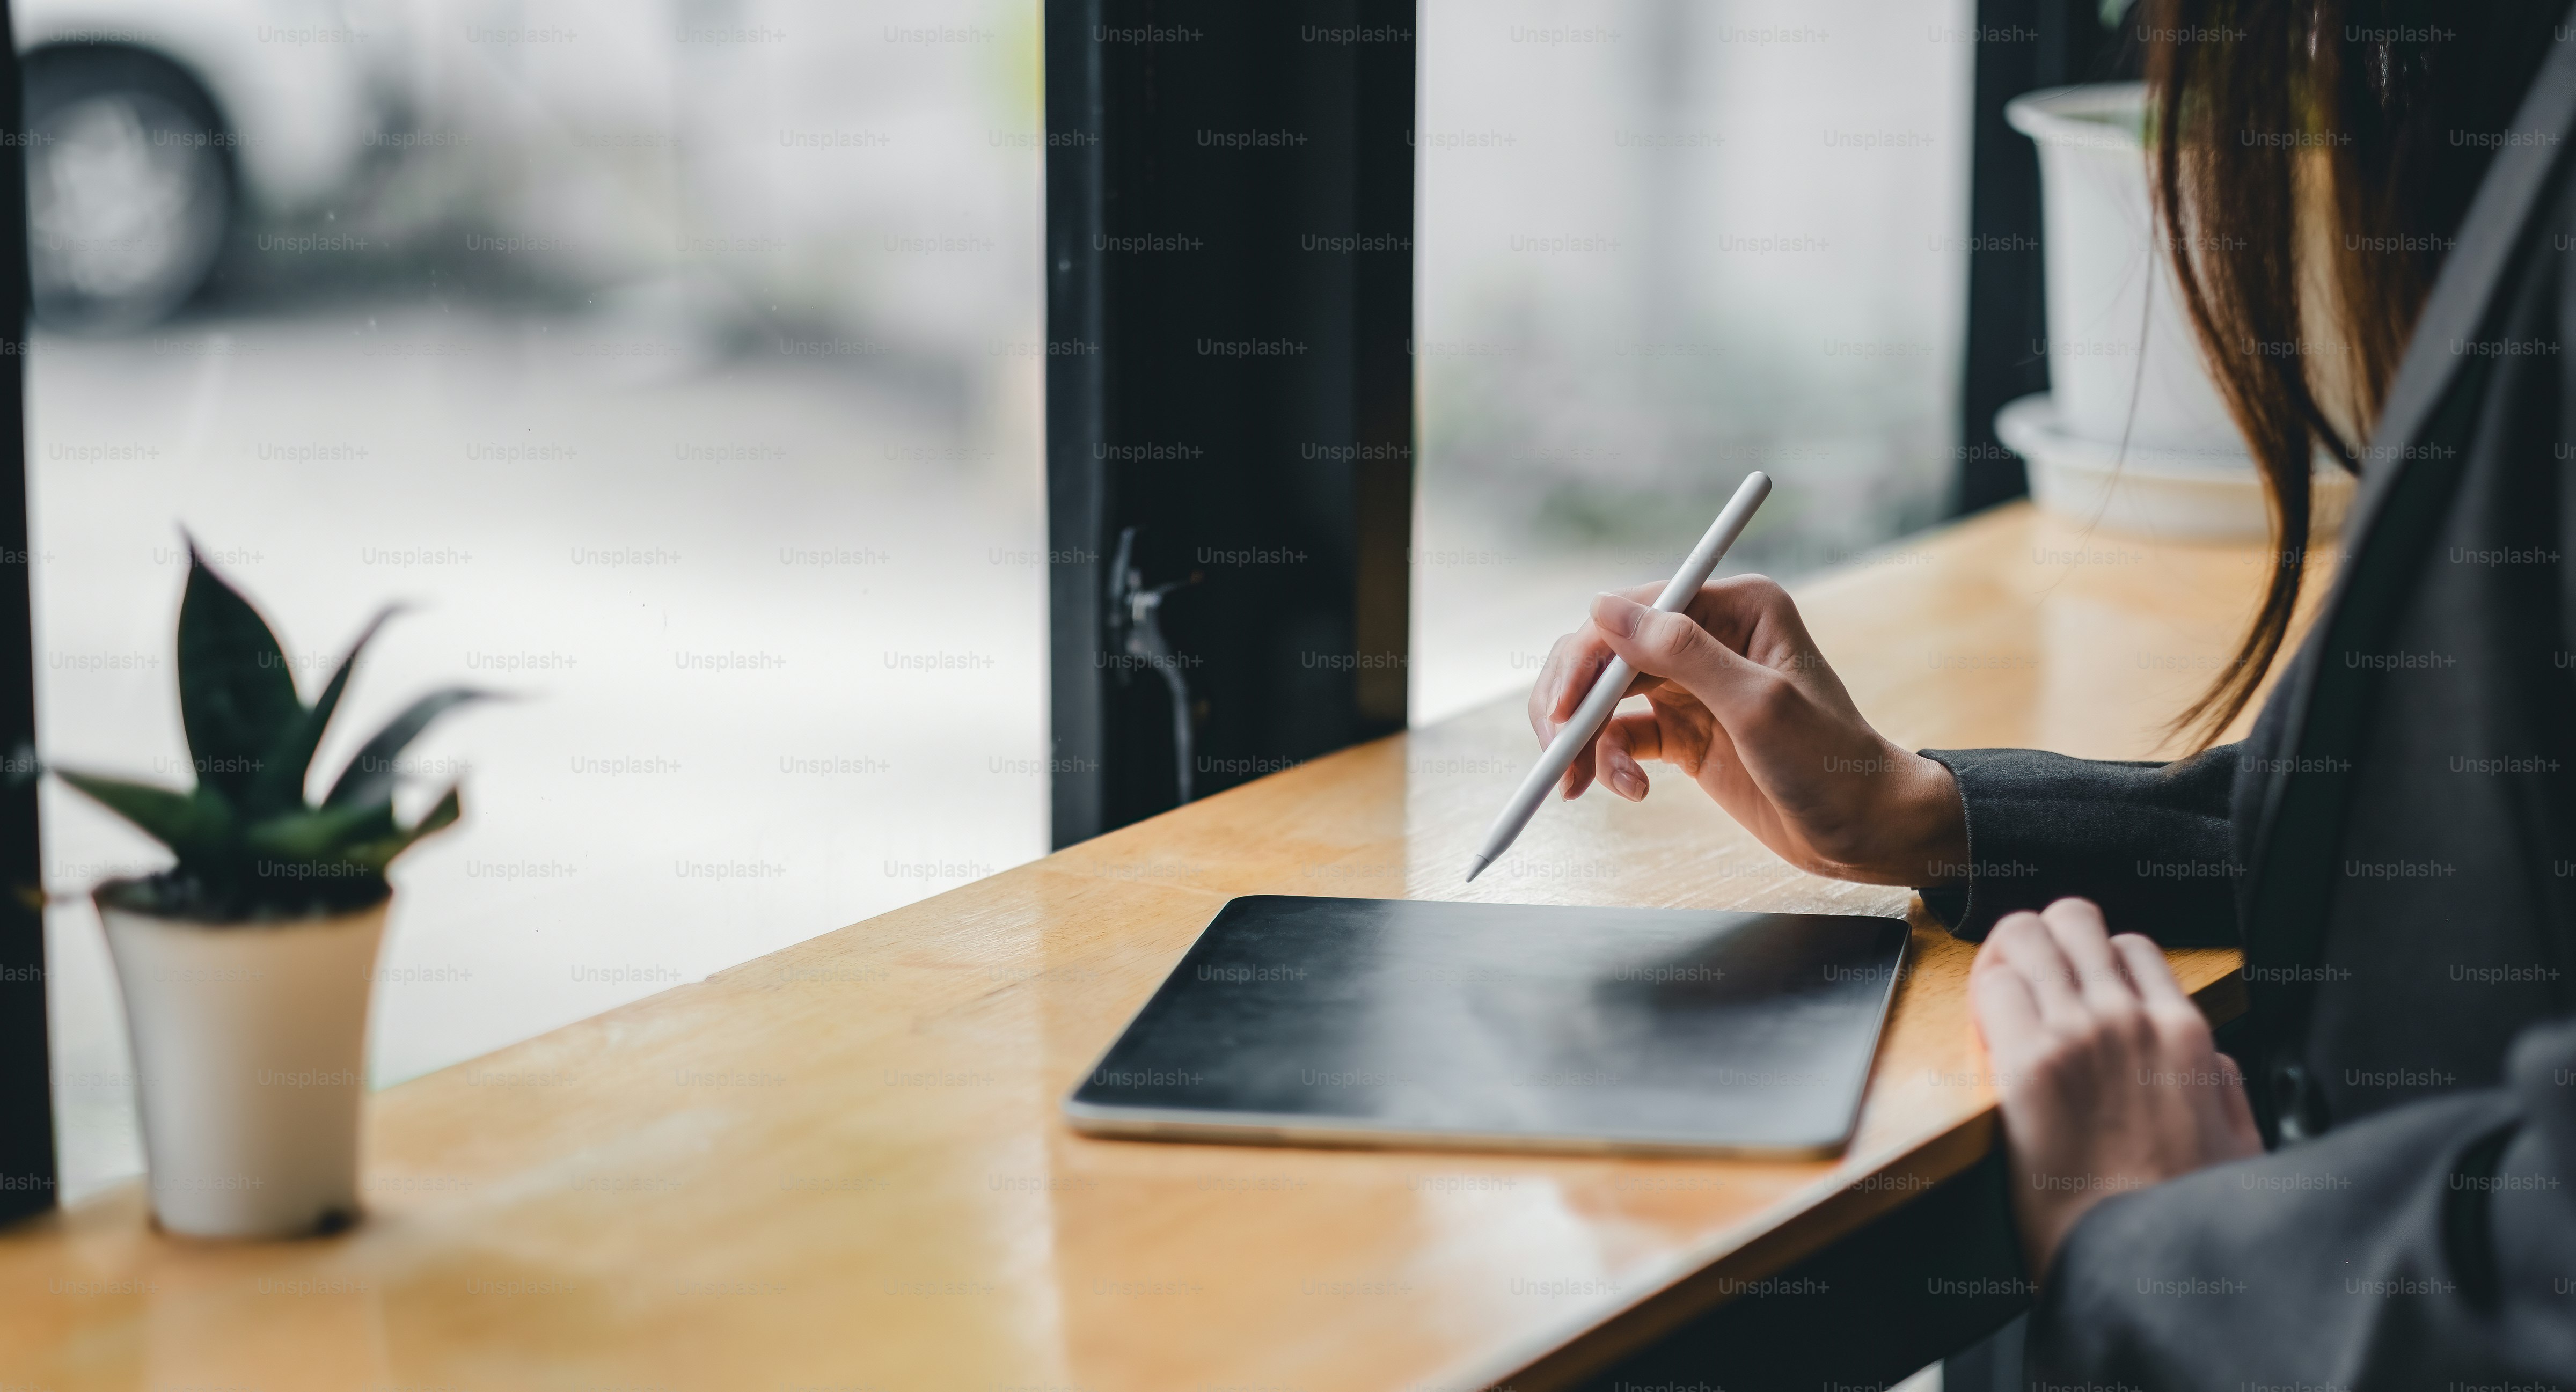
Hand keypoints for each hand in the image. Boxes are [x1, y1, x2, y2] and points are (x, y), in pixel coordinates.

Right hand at [1526, 576, 1966, 884]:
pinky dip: (1609, 764)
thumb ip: (1681, 653)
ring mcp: (1692, 685)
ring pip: (1604, 698)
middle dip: (1572, 704)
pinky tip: (1628, 792)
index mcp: (1736, 607)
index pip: (1635, 613)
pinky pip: (1622, 737)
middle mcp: (1709, 635)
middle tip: (1553, 753)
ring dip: (1582, 741)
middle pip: (1606, 653)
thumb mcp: (1758, 706)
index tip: (1561, 710)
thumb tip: (1601, 608)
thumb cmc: (1832, 764)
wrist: (1867, 832)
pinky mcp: (1683, 731)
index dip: (1588, 658)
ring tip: (1577, 787)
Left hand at [1969, 898, 2262, 1279]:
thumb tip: (2205, 1060)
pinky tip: (1980, 1024)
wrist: (2143, 1267)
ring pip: (2024, 934)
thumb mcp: (2238, 1144)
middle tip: (2024, 978)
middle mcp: (2130, 1019)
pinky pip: (1992, 986)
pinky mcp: (2027, 1067)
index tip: (2071, 989)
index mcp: (2186, 1034)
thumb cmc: (2182, 1217)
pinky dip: (1979, 993)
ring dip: (2003, 956)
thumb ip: (2222, 1088)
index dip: (2094, 960)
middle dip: (2043, 938)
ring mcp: (2077, 1035)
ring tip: (1996, 995)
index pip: (2132, 945)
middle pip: (2073, 918)